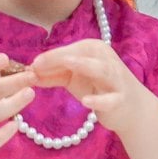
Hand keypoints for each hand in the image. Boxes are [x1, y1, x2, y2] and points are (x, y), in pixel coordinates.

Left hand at [29, 39, 145, 133]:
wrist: (129, 108)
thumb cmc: (98, 87)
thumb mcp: (73, 79)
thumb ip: (52, 75)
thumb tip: (28, 72)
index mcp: (93, 50)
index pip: (68, 50)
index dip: (49, 57)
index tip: (30, 65)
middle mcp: (105, 59)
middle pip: (81, 55)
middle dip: (58, 58)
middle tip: (36, 65)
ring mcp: (115, 79)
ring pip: (101, 69)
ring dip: (84, 65)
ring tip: (67, 65)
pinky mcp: (121, 99)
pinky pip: (110, 99)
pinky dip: (98, 100)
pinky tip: (86, 102)